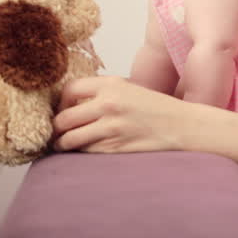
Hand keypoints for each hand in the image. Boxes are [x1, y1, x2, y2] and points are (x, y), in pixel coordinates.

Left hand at [52, 76, 188, 153]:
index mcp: (111, 85)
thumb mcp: (128, 88)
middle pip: (63, 118)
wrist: (181, 125)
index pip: (69, 90)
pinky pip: (86, 152)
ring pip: (70, 139)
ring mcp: (111, 128)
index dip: (60, 102)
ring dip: (63, 144)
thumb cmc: (154, 107)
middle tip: (57, 132)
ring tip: (63, 145)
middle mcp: (108, 104)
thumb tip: (69, 102)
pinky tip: (86, 149)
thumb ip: (101, 92)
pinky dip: (81, 152)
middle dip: (56, 128)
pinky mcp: (114, 147)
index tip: (63, 109)